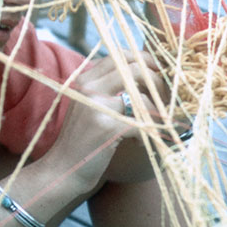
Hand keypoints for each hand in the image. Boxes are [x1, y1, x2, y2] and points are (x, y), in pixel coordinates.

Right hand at [44, 51, 166, 192]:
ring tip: (154, 126)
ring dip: (156, 112)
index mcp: (86, 79)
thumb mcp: (91, 107)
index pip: (121, 55)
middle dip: (157, 83)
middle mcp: (89, 87)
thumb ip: (110, 89)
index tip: (158, 75)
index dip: (146, 62)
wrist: (62, 171)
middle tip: (164, 101)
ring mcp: (97, 106)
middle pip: (135, 69)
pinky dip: (147, 133)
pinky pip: (142, 122)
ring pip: (142, 97)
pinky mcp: (106, 127)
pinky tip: (140, 143)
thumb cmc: (83, 141)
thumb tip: (148, 75)